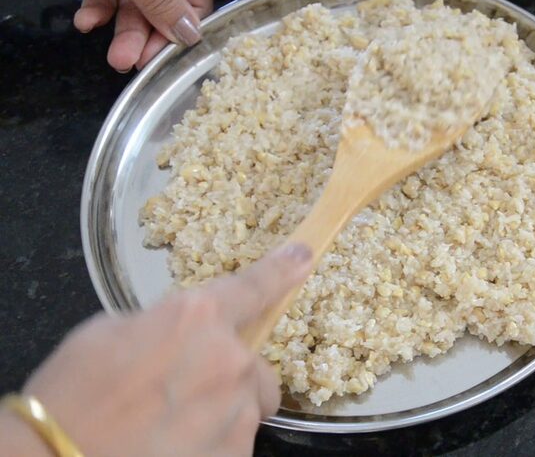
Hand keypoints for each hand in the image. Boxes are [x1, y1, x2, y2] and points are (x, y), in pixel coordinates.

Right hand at [18, 243, 311, 456]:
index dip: (281, 271)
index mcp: (194, 318)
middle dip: (229, 378)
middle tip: (183, 395)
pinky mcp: (235, 453)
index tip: (303, 257)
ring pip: (245, 408)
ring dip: (218, 414)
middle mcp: (226, 360)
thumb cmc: (70, 397)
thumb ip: (163, 325)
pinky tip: (173, 449)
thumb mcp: (107, 334)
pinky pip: (234, 443)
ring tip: (167, 428)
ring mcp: (234, 411)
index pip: (253, 288)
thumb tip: (180, 333)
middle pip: (253, 366)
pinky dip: (211, 446)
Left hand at [74, 0, 213, 71]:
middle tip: (132, 64)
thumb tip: (190, 35)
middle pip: (162, 16)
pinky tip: (86, 22)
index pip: (196, 9)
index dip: (182, 36)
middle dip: (145, 42)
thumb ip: (164, 2)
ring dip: (123, 36)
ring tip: (115, 58)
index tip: (166, 58)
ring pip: (132, 11)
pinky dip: (96, 12)